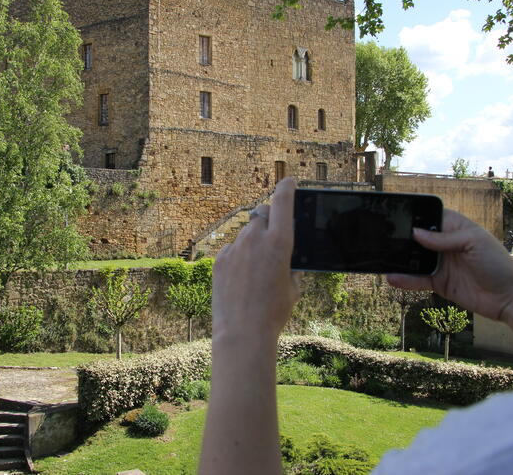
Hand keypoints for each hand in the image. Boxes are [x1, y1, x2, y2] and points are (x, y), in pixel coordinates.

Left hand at [211, 177, 301, 342]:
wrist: (243, 332)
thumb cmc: (274, 312)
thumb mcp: (293, 286)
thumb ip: (290, 264)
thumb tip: (285, 257)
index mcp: (280, 242)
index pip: (282, 201)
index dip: (286, 187)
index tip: (288, 181)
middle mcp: (255, 238)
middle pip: (261, 212)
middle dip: (268, 216)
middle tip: (272, 231)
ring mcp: (235, 247)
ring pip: (246, 233)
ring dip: (253, 241)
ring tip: (257, 268)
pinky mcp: (220, 259)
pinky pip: (232, 249)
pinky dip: (239, 256)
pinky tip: (242, 278)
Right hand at [386, 209, 512, 322]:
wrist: (509, 298)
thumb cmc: (497, 263)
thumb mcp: (474, 242)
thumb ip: (445, 238)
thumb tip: (416, 233)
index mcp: (455, 228)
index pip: (429, 217)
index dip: (414, 216)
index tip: (395, 215)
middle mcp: (445, 244)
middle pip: (418, 239)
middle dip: (402, 238)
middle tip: (382, 237)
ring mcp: (440, 264)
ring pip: (414, 259)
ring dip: (400, 259)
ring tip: (382, 257)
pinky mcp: (438, 283)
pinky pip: (417, 279)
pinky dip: (405, 279)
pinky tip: (392, 277)